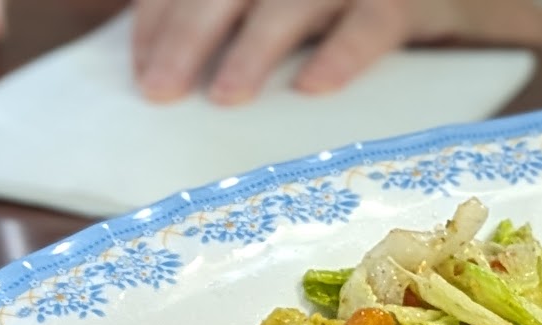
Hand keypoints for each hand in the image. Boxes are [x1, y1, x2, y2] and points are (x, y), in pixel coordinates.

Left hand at [131, 0, 461, 104]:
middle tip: (159, 90)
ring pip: (289, 5)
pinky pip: (369, 26)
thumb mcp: (293, 6)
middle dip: (186, 37)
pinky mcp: (402, 1)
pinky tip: (313, 87)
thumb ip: (241, 13)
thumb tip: (176, 61)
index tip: (139, 67)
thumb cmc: (353, 4)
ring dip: (252, 50)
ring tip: (224, 98)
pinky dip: (341, 56)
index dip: (158, 17)